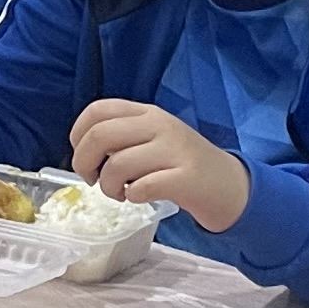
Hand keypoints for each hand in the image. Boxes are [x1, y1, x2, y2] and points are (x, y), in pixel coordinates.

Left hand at [68, 100, 254, 231]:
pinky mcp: (186, 178)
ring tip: (120, 193)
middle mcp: (160, 125)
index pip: (98, 110)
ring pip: (118, 164)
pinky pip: (143, 187)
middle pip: (101, 135)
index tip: (82, 156)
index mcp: (147, 113)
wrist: (229, 185)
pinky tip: (139, 197)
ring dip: (109, 186)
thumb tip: (84, 151)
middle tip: (92, 179)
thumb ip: (122, 136)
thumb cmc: (181, 164)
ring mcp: (175, 150)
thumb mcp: (153, 138)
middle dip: (84, 163)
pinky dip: (133, 196)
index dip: (78, 134)